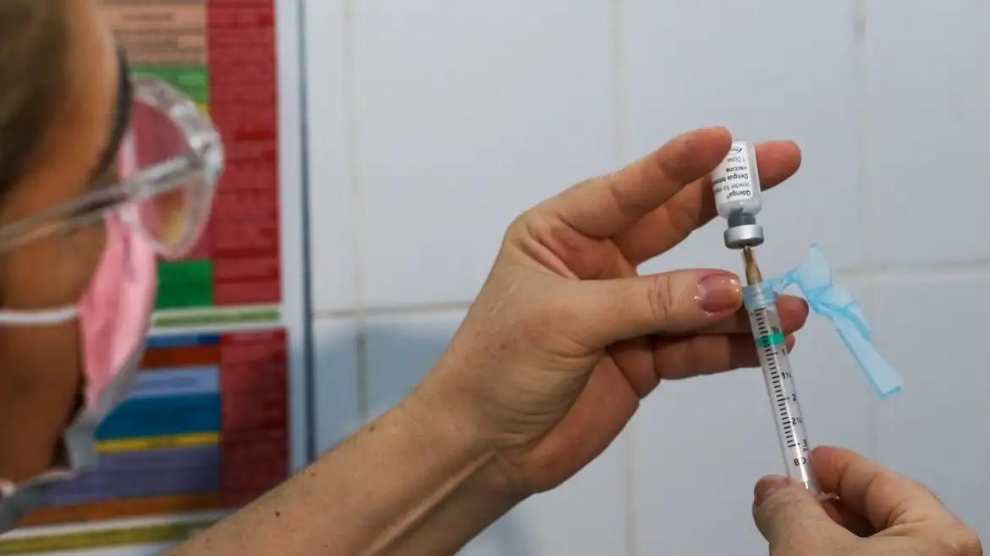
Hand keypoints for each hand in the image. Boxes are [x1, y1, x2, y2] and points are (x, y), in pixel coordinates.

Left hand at [419, 127, 806, 495]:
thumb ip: (648, 303)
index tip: (726, 141)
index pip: (628, 191)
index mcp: (561, 234)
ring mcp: (625, 312)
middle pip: (673, 225)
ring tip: (788, 304)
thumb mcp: (566, 321)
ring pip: (695, 294)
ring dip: (743, 299)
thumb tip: (729, 290)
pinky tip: (769, 343)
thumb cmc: (499, 366)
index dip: (678, 166)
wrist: (483, 447)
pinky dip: (732, 346)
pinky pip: (696, 346)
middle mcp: (598, 263)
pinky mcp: (644, 359)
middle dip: (729, 205)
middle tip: (783, 167)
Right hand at [753, 446, 982, 555]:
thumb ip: (786, 506)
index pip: (883, 482)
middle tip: (791, 500)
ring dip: (834, 537)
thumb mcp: (805, 545)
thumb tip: (773, 487)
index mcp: (941, 536)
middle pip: (885, 517)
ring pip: (881, 550)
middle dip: (832, 505)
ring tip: (793, 537)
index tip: (805, 457)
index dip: (837, 465)